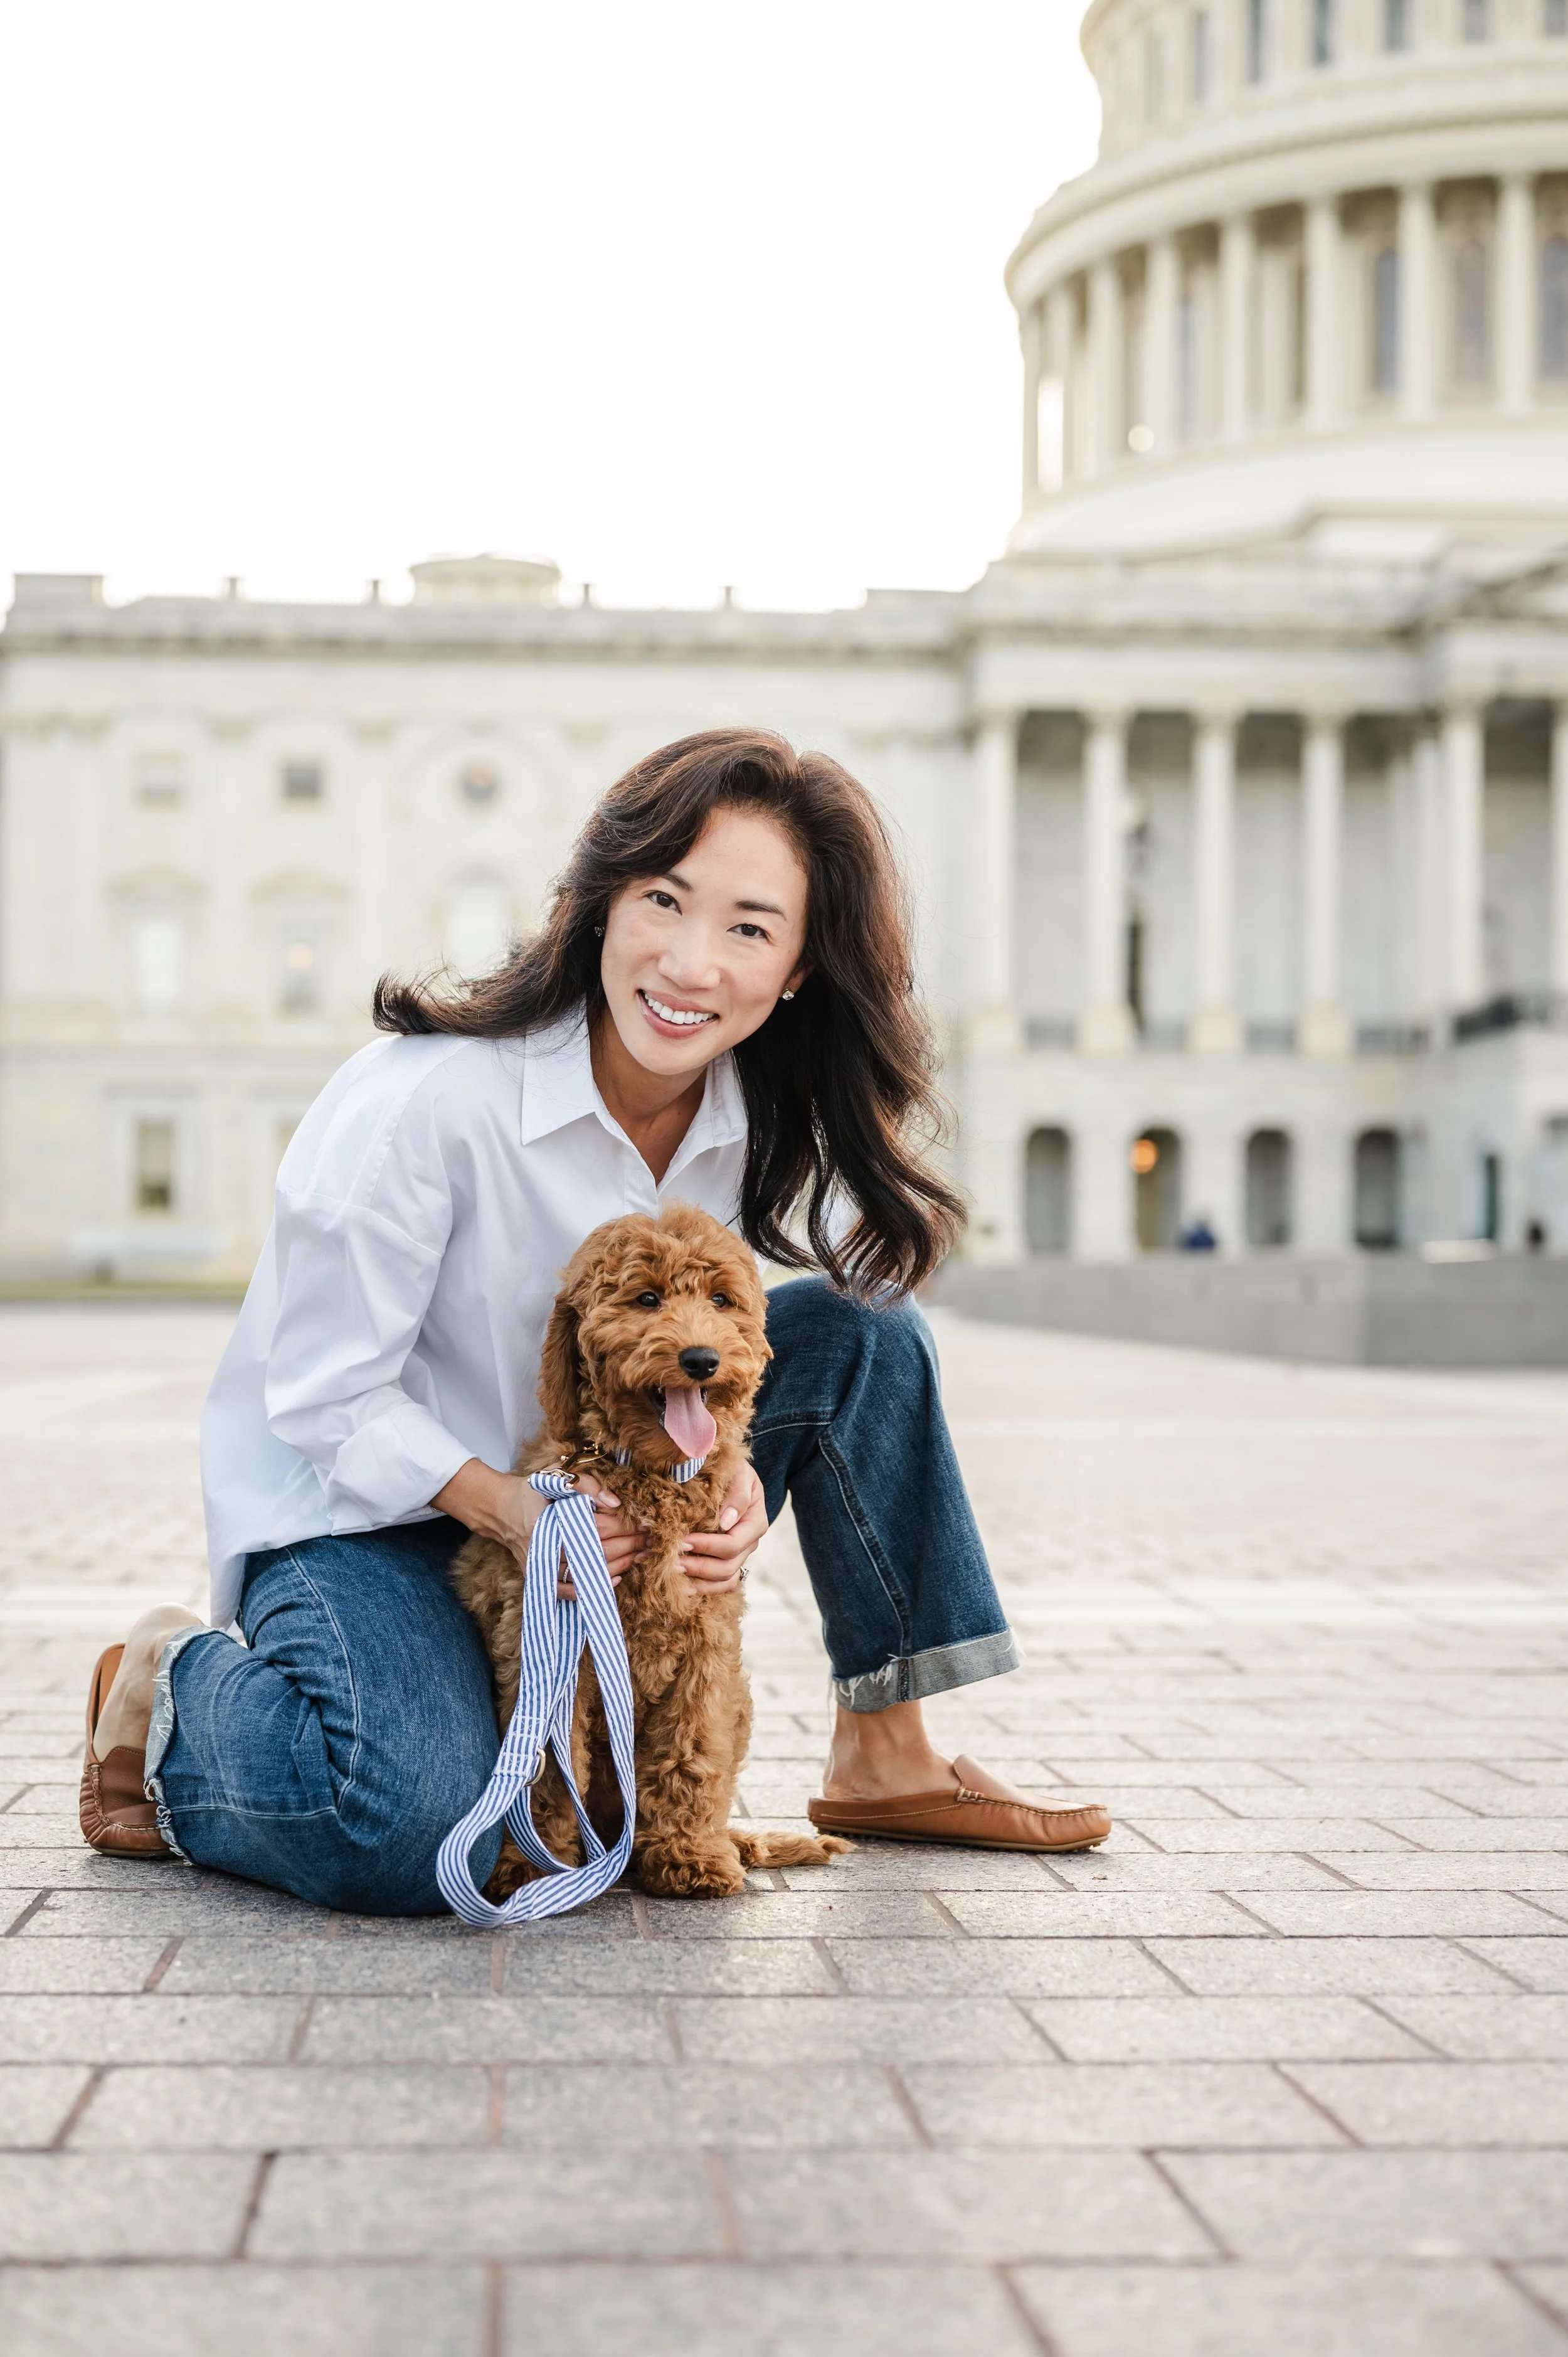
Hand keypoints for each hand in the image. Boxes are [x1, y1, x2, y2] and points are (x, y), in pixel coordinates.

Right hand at [431, 1458, 646, 1597]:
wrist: (501, 1511)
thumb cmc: (532, 1491)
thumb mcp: (556, 1476)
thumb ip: (586, 1484)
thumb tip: (615, 1502)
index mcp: (549, 1520)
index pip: (597, 1528)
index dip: (624, 1527)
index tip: (643, 1524)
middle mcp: (544, 1547)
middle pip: (596, 1553)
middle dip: (628, 1546)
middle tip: (648, 1540)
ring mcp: (541, 1566)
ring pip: (587, 1574)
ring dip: (619, 1566)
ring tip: (640, 1555)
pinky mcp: (540, 1576)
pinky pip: (569, 1591)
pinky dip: (593, 1587)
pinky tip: (615, 1579)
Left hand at [677, 1461, 766, 1593]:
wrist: (731, 1476)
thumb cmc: (732, 1471)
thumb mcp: (738, 1473)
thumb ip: (737, 1494)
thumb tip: (727, 1521)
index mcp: (755, 1522)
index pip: (733, 1544)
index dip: (707, 1546)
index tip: (682, 1541)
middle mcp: (749, 1543)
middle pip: (727, 1567)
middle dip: (698, 1566)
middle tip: (671, 1561)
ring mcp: (739, 1555)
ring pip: (724, 1580)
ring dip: (698, 1581)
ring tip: (673, 1572)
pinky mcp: (727, 1561)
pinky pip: (719, 1584)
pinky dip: (702, 1587)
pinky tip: (681, 1584)